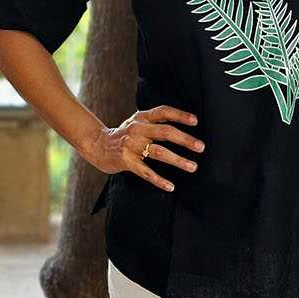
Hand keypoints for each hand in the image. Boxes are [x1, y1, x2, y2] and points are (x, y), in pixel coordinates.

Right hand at [82, 105, 203, 191]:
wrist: (97, 145)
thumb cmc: (124, 135)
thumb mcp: (137, 122)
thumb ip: (156, 122)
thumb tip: (183, 127)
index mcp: (142, 117)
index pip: (163, 111)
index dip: (180, 115)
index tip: (196, 121)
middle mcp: (137, 128)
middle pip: (165, 132)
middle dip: (185, 139)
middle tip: (201, 147)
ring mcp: (131, 145)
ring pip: (159, 152)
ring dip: (178, 160)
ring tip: (192, 167)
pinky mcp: (126, 161)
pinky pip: (146, 172)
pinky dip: (159, 180)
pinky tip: (170, 186)